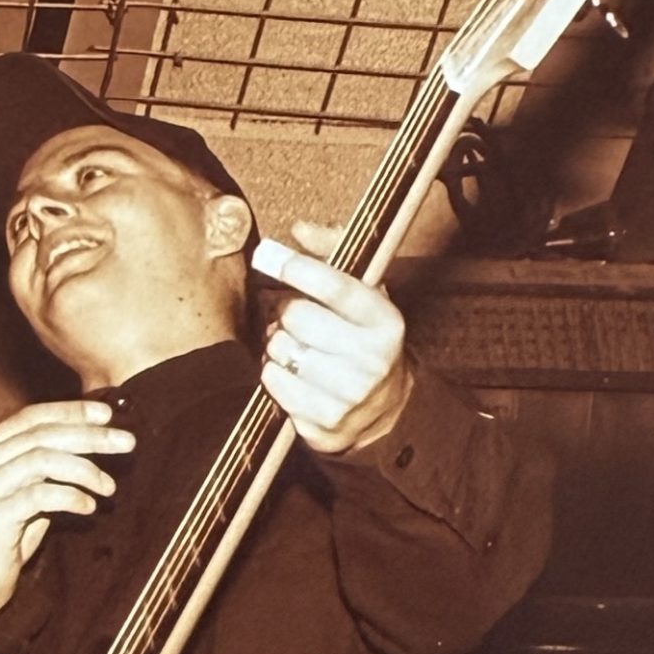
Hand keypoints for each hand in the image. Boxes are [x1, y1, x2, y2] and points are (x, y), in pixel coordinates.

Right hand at [0, 400, 134, 623]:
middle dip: (90, 437)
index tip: (108, 415)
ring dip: (85, 470)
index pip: (31, 417)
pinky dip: (72, 497)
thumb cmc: (7, 539)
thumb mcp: (27, 493)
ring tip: (109, 487)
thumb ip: (48, 466)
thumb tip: (96, 439)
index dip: (71, 412)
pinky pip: (41, 495)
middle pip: (41, 435)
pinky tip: (90, 508)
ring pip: (41, 460)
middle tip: (127, 443)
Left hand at [255, 221, 414, 453]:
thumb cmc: (365, 341)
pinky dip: (274, 374)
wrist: (386, 412)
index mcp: (386, 322)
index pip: (335, 286)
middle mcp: (372, 360)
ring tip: (296, 348)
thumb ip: (335, 255)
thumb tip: (301, 230)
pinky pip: (274, 383)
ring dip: (277, 345)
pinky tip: (293, 374)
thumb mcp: (364, 296)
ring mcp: (349, 396)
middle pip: (296, 317)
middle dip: (285, 313)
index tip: (267, 254)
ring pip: (280, 350)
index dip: (295, 267)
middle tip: (294, 319)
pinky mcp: (325, 423)